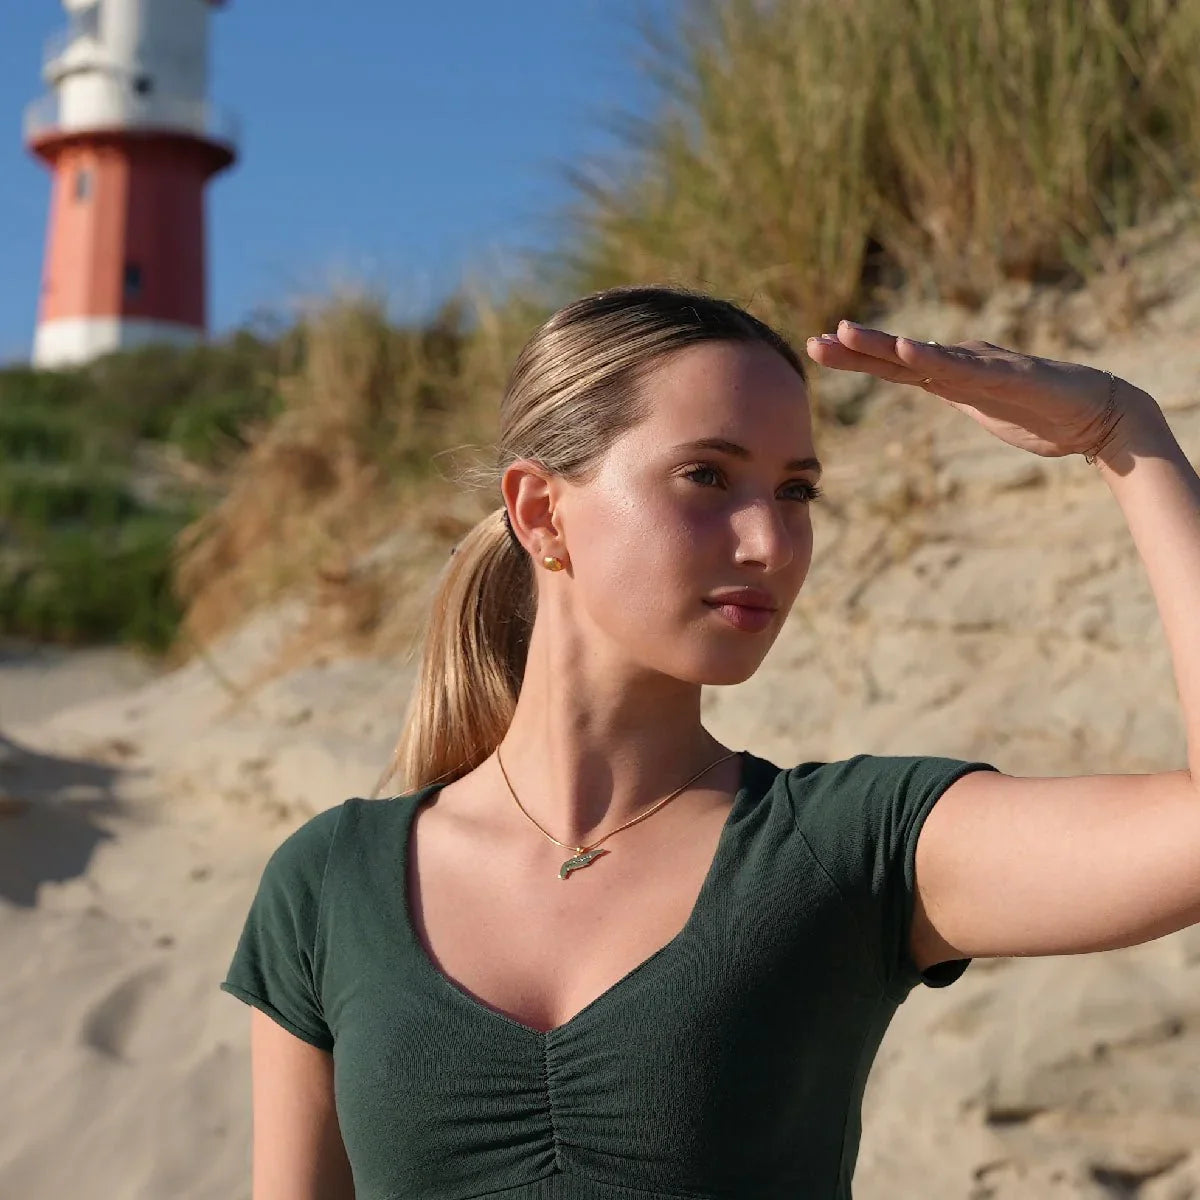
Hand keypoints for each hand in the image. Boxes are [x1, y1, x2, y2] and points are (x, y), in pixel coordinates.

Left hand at [806, 319, 1127, 459]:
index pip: (893, 366)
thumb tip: (927, 383)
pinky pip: (963, 368)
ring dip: (882, 345)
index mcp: (951, 374)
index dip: (855, 357)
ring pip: (922, 356)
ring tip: (844, 332)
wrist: (1096, 416)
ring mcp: (982, 367)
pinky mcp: (1005, 376)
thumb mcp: (981, 406)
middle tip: (813, 342)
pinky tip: (906, 348)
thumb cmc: (1039, 412)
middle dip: (853, 349)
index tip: (816, 349)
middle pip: (897, 356)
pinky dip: (933, 358)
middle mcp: (960, 363)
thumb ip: (954, 392)